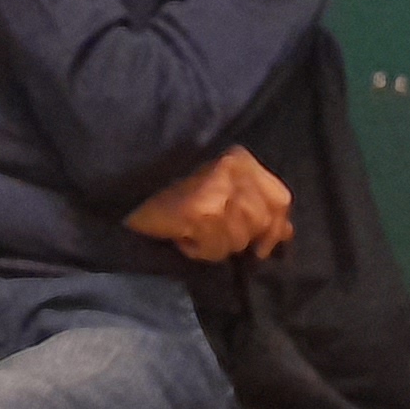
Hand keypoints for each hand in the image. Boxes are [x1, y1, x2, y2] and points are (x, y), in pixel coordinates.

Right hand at [126, 145, 293, 262]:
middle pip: (259, 223)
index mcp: (239, 159)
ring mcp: (217, 191)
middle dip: (237, 236)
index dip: (275, 227)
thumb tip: (285, 232)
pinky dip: (197, 249)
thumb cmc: (169, 184)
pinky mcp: (199, 213)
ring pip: (237, 240)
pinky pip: (213, 249)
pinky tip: (180, 235)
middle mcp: (232, 171)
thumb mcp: (219, 185)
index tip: (263, 246)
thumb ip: (254, 203)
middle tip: (208, 229)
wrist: (124, 182)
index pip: (279, 198)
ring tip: (191, 229)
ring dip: (214, 244)